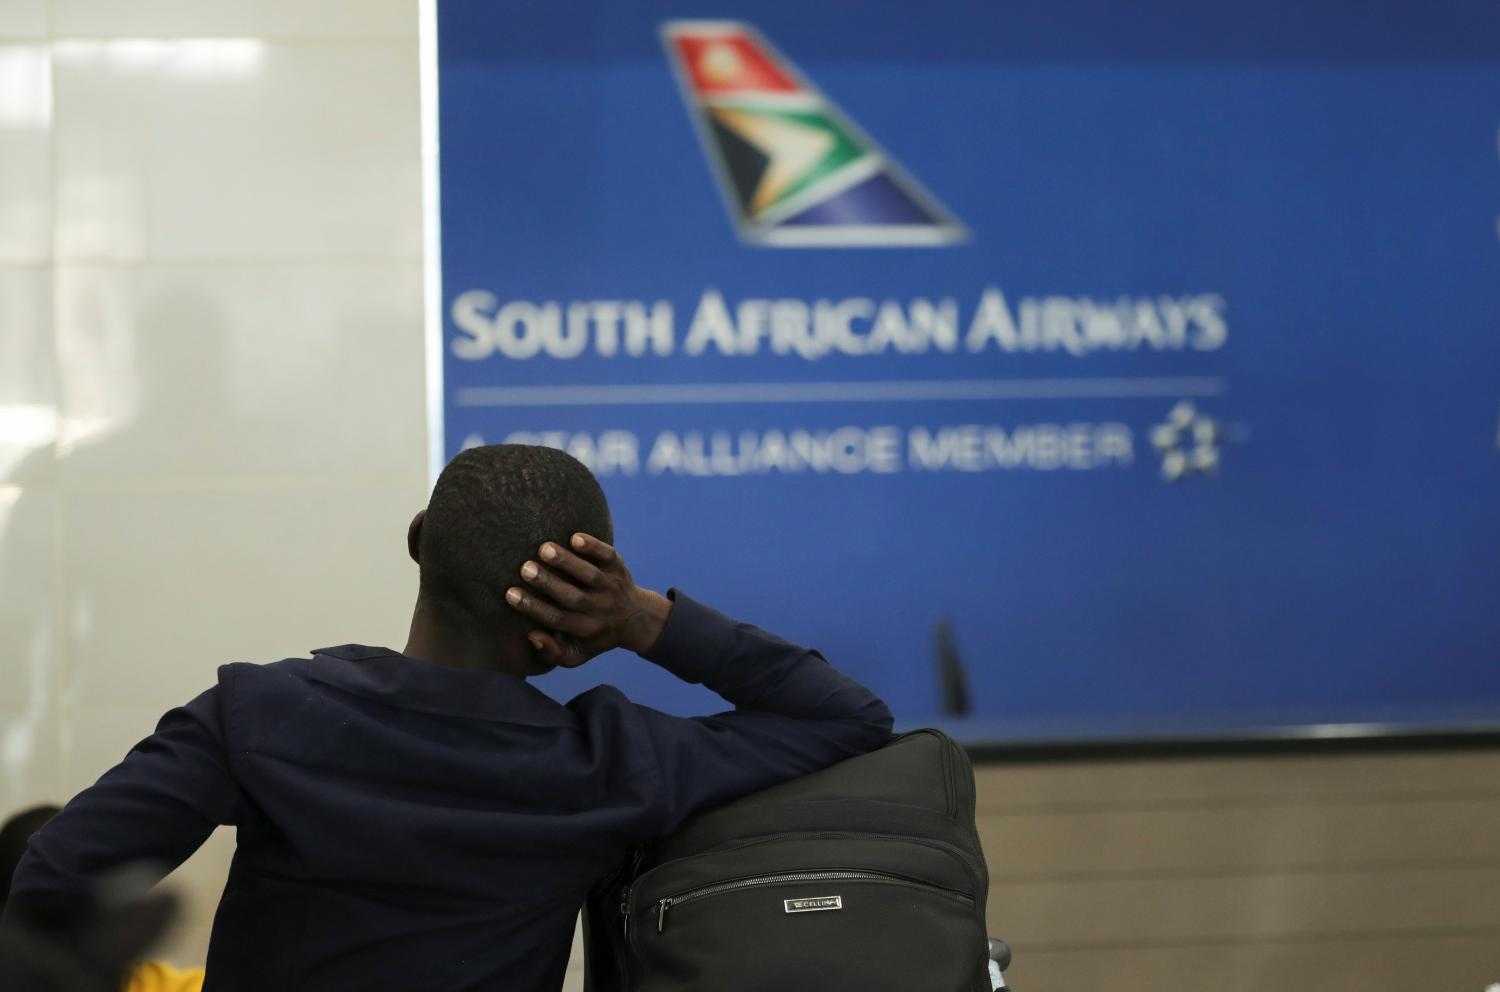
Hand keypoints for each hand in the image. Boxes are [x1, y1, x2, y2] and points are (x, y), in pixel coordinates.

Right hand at [505, 533, 670, 667]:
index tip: (510, 593)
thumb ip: (552, 652)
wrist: (634, 618)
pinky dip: (594, 547)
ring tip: (544, 549)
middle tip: (525, 568)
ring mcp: (611, 587)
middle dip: (548, 583)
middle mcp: (600, 609)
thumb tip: (532, 635)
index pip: (557, 619)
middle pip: (573, 598)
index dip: (533, 607)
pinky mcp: (618, 567)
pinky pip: (608, 557)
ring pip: (589, 575)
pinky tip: (575, 538)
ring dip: (568, 562)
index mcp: (586, 630)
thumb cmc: (593, 634)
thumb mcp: (576, 654)